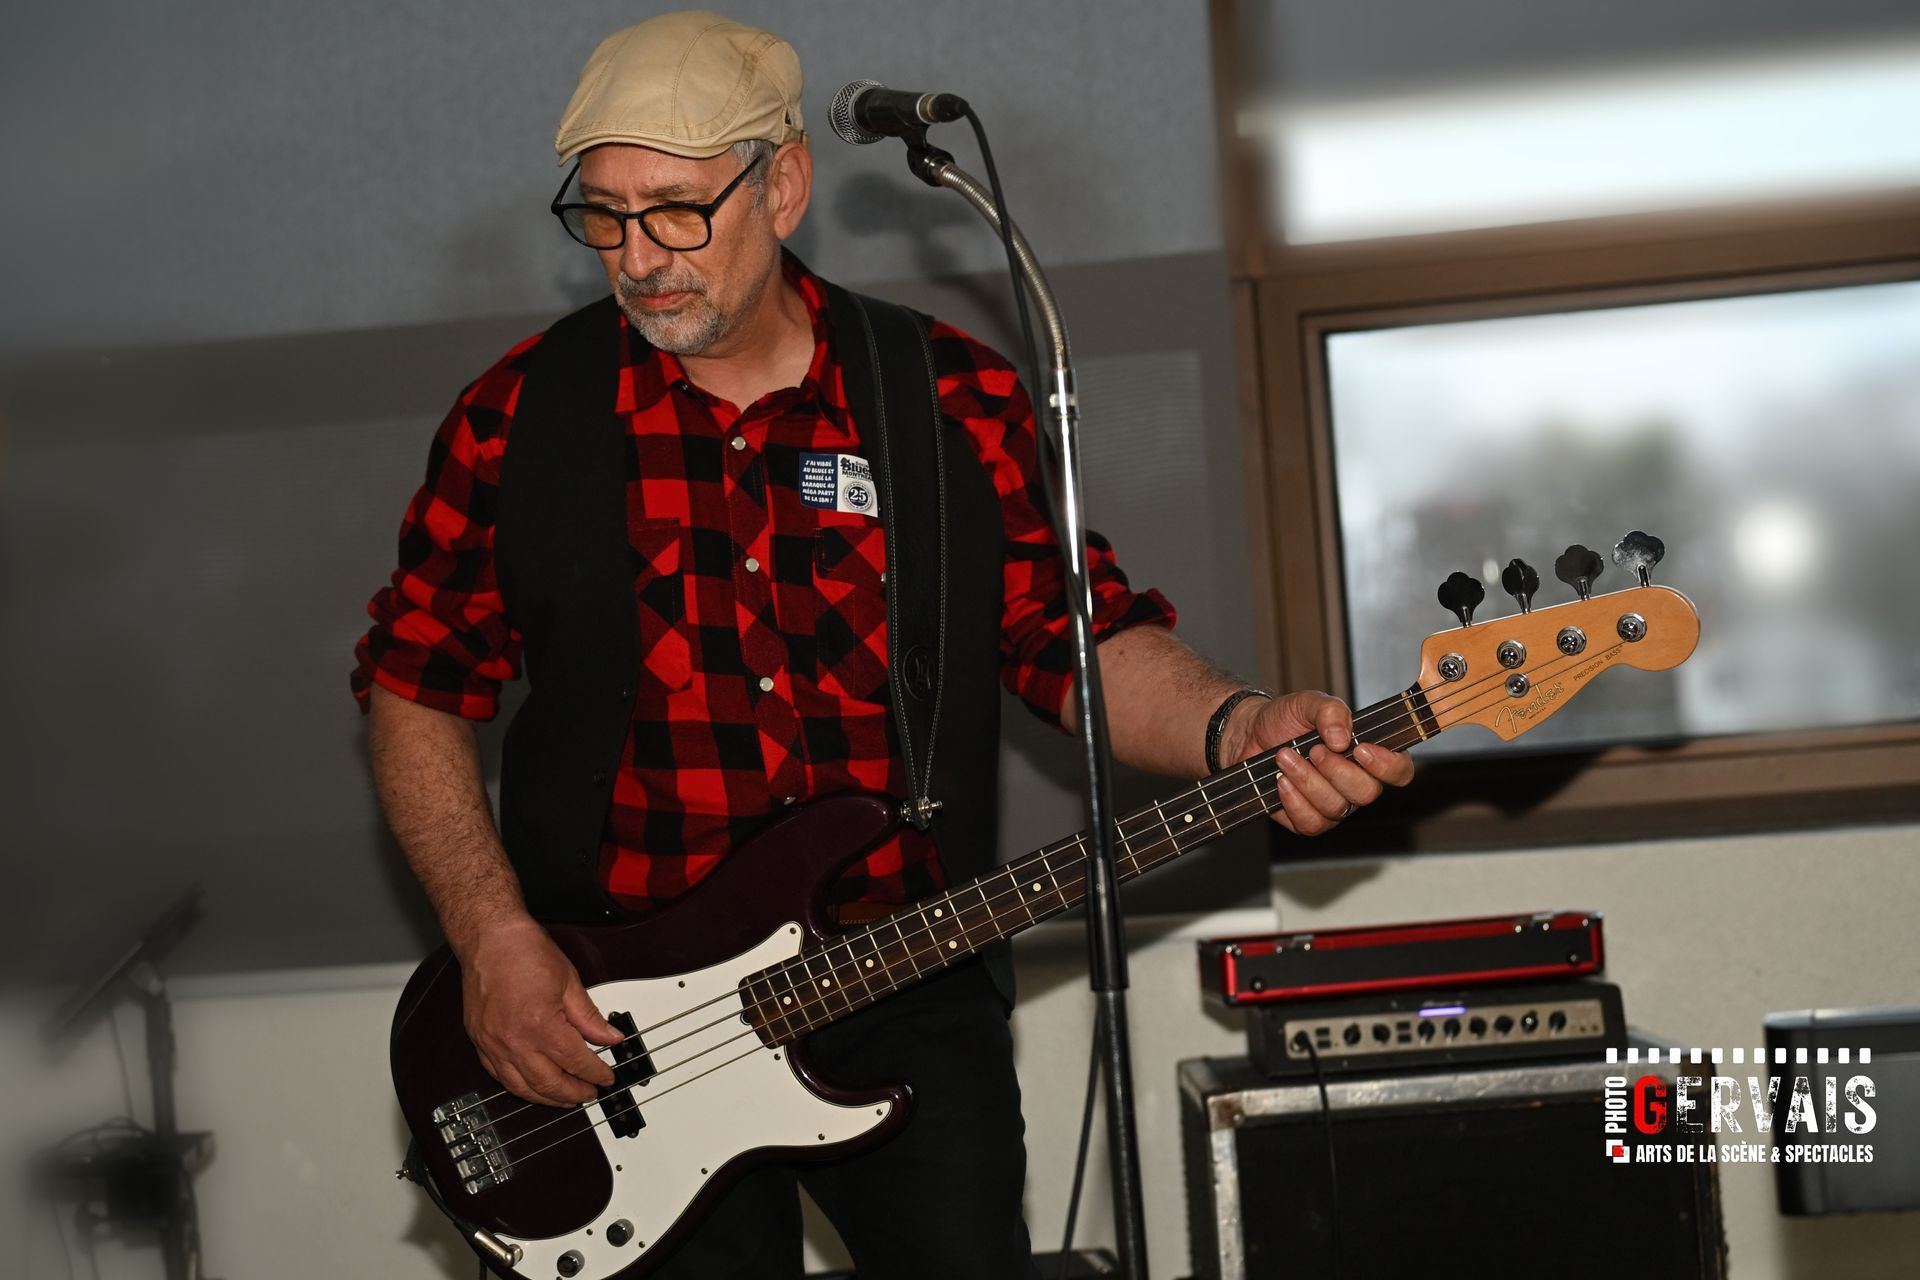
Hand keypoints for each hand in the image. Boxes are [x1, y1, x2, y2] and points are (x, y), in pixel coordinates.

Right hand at [459, 917, 622, 1106]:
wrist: (489, 938)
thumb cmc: (524, 952)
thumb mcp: (569, 981)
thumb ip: (589, 1016)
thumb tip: (609, 1037)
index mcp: (541, 1026)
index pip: (576, 1062)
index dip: (595, 1074)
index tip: (605, 1078)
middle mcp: (514, 1041)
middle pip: (549, 1084)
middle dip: (574, 1094)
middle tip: (589, 1094)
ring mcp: (492, 1045)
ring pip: (522, 1088)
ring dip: (546, 1098)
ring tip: (565, 1098)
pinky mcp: (479, 1042)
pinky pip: (499, 1076)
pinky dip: (519, 1086)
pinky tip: (532, 1085)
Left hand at [1222, 689, 1414, 835]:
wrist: (1250, 735)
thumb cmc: (1285, 719)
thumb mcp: (1308, 702)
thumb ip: (1330, 711)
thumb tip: (1341, 738)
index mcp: (1368, 754)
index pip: (1399, 770)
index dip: (1388, 766)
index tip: (1361, 749)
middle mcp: (1355, 783)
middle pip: (1367, 793)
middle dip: (1336, 770)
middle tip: (1313, 750)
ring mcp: (1333, 804)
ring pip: (1335, 808)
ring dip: (1307, 781)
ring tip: (1285, 757)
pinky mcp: (1308, 819)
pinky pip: (1311, 823)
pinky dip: (1293, 801)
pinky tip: (1281, 781)